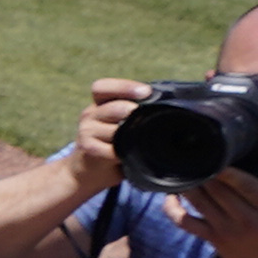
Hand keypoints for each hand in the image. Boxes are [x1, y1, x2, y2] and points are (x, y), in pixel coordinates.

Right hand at [63, 79, 153, 201]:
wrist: (88, 170)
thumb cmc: (113, 143)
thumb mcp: (121, 123)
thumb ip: (136, 113)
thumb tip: (171, 106)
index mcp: (99, 103)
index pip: (103, 87)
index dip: (124, 87)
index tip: (146, 92)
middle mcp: (90, 114)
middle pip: (112, 108)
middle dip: (131, 111)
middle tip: (143, 116)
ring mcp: (87, 131)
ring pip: (114, 130)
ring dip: (129, 136)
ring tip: (140, 140)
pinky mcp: (88, 149)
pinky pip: (111, 149)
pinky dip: (122, 153)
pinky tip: (128, 156)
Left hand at [176, 156, 257, 257]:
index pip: (242, 183)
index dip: (224, 168)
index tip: (213, 152)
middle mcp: (246, 219)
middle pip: (217, 189)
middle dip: (203, 171)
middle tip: (193, 155)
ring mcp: (227, 232)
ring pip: (200, 202)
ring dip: (188, 184)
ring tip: (181, 168)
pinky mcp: (216, 242)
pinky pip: (186, 224)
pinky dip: (173, 210)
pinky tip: (170, 196)